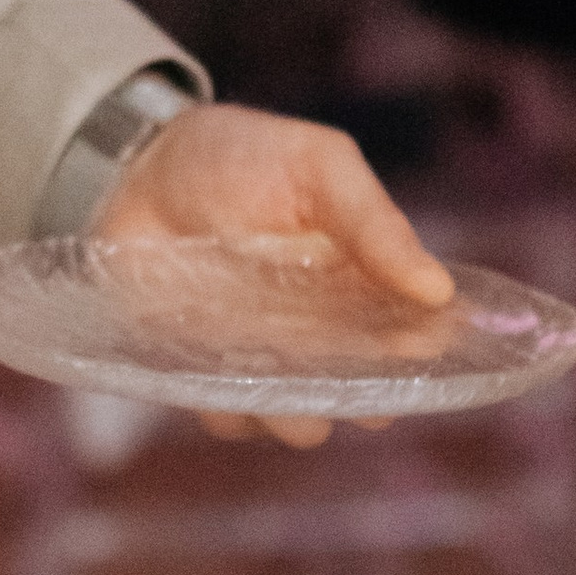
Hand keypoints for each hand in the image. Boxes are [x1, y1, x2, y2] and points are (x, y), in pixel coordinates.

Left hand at [92, 99, 454, 444]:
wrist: (138, 167)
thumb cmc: (238, 156)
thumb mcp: (319, 167)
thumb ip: (374, 223)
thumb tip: (437, 291)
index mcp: (361, 282)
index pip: (409, 332)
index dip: (419, 351)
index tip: (418, 352)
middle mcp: (321, 332)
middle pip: (360, 392)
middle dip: (364, 403)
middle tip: (352, 390)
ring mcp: (264, 358)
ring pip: (299, 418)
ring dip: (298, 418)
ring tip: (283, 391)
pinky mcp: (206, 375)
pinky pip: (230, 416)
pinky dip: (233, 413)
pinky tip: (223, 381)